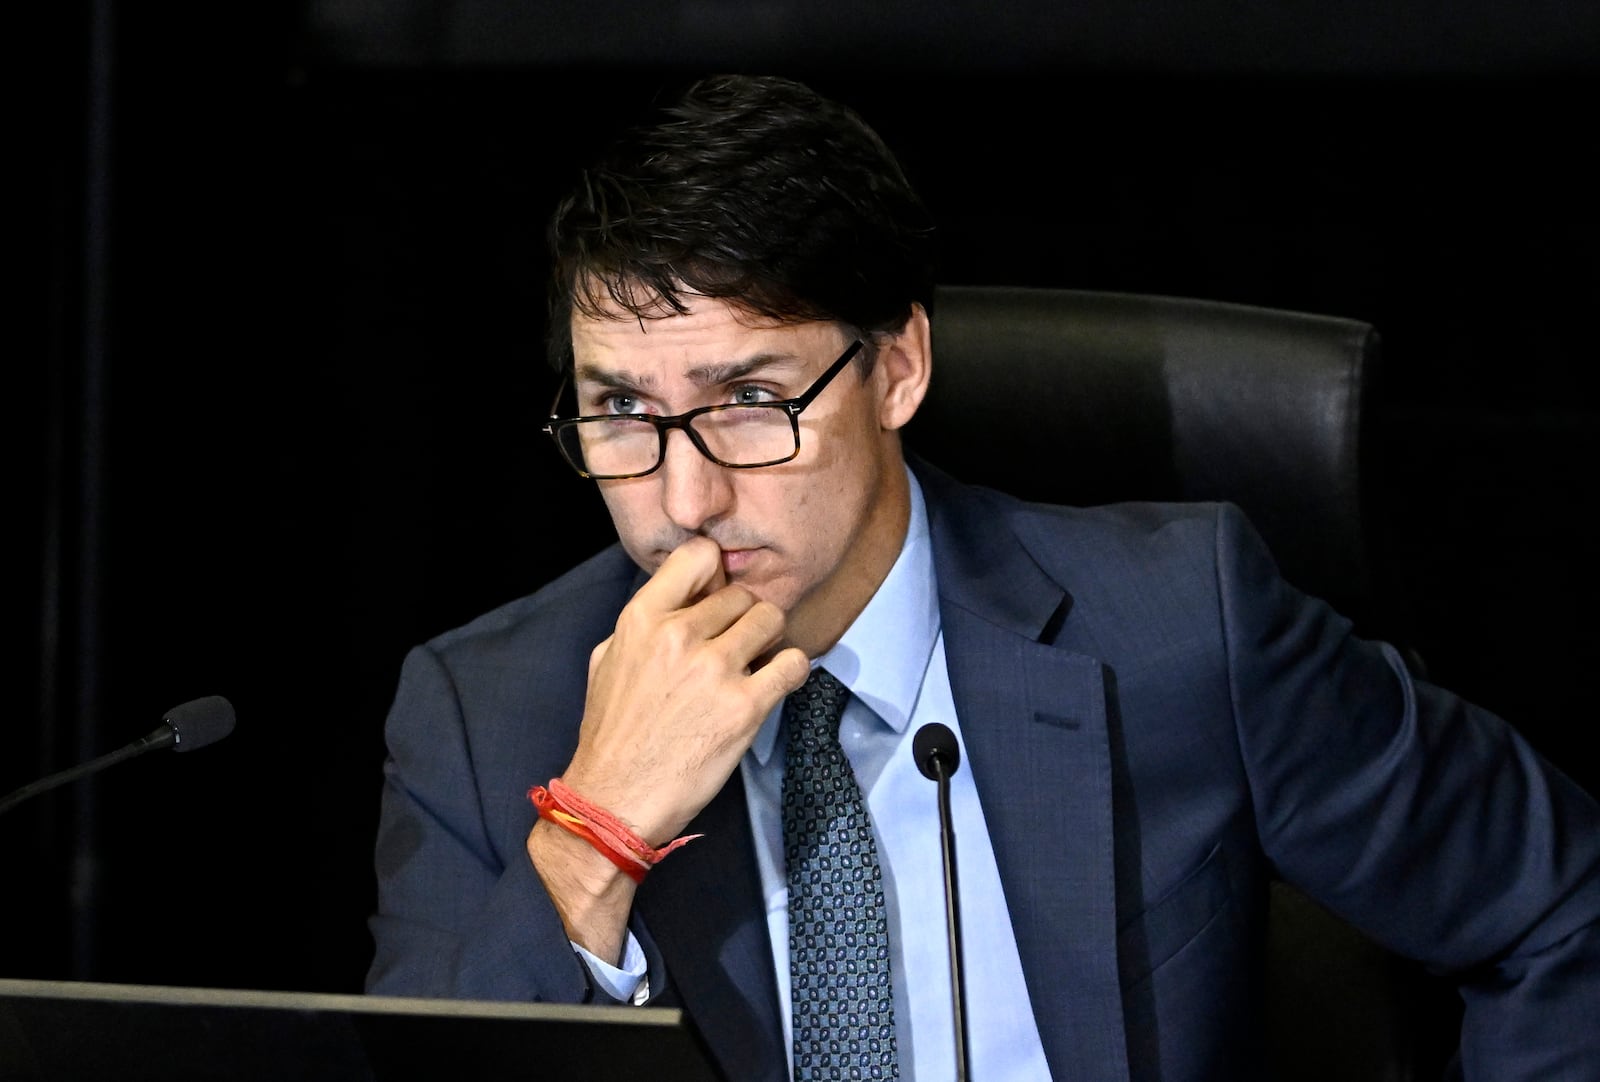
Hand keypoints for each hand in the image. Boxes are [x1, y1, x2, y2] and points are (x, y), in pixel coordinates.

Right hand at [565, 535, 809, 840]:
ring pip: (770, 619)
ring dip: (768, 639)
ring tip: (755, 663)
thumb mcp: (608, 660)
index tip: (716, 594)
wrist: (615, 801)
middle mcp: (680, 635)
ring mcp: (715, 669)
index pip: (698, 555)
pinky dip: (792, 670)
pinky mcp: (745, 706)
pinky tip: (776, 682)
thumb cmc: (612, 734)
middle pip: (741, 594)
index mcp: (642, 619)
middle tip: (736, 646)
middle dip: (742, 617)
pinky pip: (793, 664)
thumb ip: (643, 624)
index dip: (715, 571)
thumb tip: (680, 600)